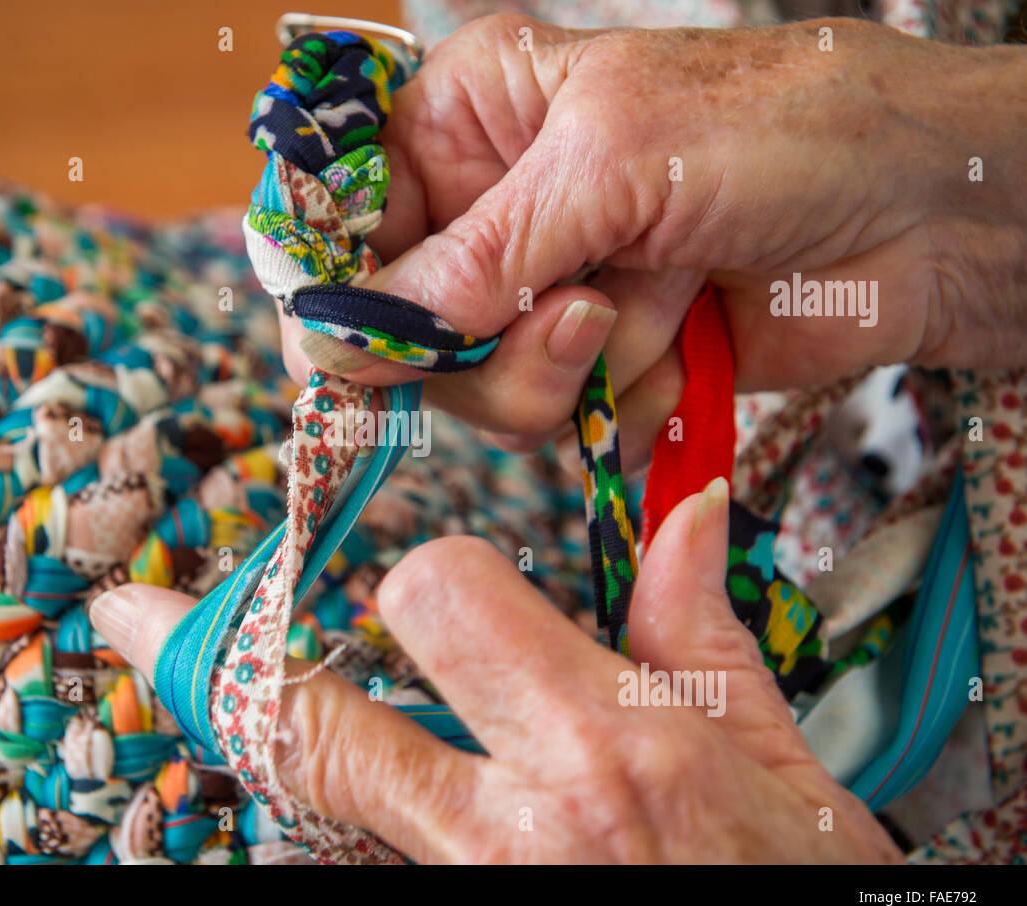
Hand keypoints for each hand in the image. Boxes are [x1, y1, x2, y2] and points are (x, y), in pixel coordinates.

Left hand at [90, 479, 901, 862]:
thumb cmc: (788, 894)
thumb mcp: (780, 767)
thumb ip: (702, 636)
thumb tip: (684, 512)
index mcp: (606, 743)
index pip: (442, 598)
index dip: (434, 577)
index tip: (432, 585)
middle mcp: (513, 826)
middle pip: (312, 714)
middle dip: (241, 659)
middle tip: (136, 621)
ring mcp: (467, 887)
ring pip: (305, 797)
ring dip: (256, 740)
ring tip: (166, 674)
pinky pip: (352, 860)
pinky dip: (320, 821)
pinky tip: (311, 785)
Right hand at [280, 15, 1026, 466]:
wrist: (926, 216)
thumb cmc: (785, 133)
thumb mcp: (610, 164)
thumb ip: (474, 256)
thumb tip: (345, 335)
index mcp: (470, 119)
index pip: (345, 218)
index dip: (343, 292)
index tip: (354, 351)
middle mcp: (493, 211)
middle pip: (403, 328)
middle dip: (490, 344)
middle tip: (581, 310)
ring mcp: (547, 294)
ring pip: (479, 390)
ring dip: (570, 373)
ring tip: (656, 309)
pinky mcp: (602, 363)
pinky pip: (560, 423)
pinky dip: (626, 401)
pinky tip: (688, 343)